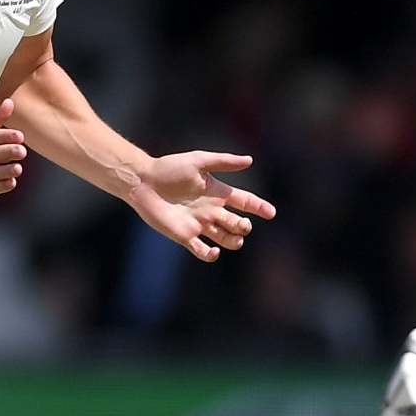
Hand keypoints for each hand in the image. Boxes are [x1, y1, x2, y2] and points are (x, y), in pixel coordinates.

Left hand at [129, 150, 277, 260]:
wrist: (144, 182)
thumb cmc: (169, 168)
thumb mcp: (199, 161)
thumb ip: (223, 162)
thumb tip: (250, 160)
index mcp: (218, 193)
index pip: (245, 202)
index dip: (259, 207)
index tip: (271, 213)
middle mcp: (212, 210)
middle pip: (238, 223)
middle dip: (244, 226)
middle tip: (241, 224)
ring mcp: (200, 225)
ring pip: (226, 239)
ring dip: (233, 241)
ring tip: (233, 237)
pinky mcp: (185, 237)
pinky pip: (203, 252)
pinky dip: (211, 255)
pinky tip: (213, 251)